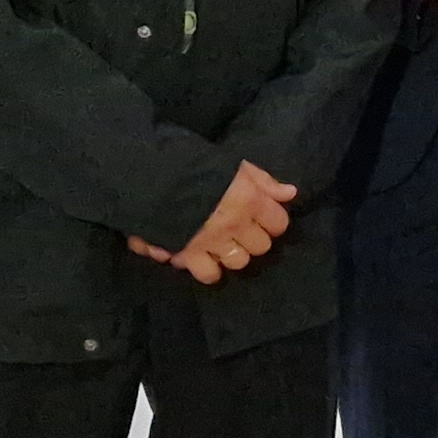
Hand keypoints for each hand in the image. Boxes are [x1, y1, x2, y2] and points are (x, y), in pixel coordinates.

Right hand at [134, 162, 294, 284]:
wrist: (147, 174)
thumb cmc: (192, 163)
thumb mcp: (232, 163)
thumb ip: (262, 180)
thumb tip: (290, 193)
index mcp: (249, 199)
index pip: (279, 223)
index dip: (271, 221)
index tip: (259, 217)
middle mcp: (235, 224)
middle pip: (261, 246)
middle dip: (251, 238)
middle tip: (237, 230)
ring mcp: (213, 242)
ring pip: (239, 262)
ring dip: (231, 254)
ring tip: (219, 244)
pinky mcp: (189, 254)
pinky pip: (209, 274)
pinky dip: (207, 268)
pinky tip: (201, 256)